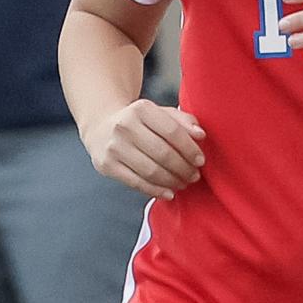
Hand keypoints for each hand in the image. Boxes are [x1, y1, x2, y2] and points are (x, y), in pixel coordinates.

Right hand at [83, 101, 205, 199]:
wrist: (101, 127)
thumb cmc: (140, 122)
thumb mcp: (160, 114)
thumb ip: (183, 121)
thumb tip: (200, 135)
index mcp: (141, 109)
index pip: (172, 131)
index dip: (190, 149)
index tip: (201, 161)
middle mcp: (124, 126)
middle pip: (163, 154)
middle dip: (183, 168)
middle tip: (194, 176)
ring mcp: (114, 147)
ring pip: (151, 171)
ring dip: (172, 181)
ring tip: (183, 183)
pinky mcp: (106, 165)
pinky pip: (136, 183)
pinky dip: (156, 191)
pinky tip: (169, 193)